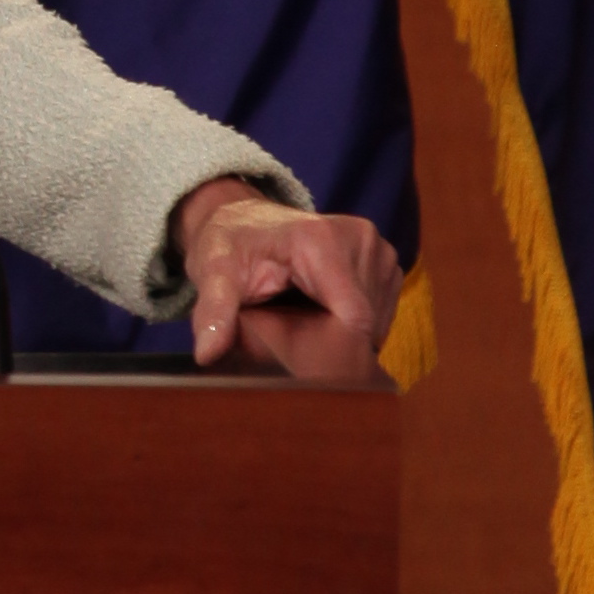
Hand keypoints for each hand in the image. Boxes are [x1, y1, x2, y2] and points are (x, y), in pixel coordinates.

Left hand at [175, 179, 401, 381]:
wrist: (243, 219)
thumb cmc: (230, 244)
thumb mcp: (213, 274)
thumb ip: (214, 312)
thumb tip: (207, 353)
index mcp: (323, 240)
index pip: (353, 319)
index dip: (335, 354)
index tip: (306, 373)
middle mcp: (360, 239)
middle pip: (365, 323)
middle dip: (333, 343)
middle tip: (291, 341)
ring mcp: (379, 250)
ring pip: (376, 323)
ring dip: (344, 335)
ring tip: (304, 321)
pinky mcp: (386, 263)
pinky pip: (380, 313)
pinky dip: (353, 324)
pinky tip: (322, 313)